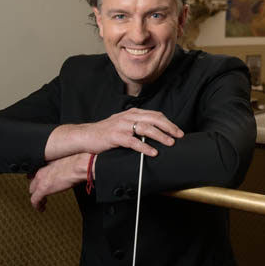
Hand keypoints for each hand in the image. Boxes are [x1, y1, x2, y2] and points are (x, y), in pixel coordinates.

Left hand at [29, 153, 88, 211]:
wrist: (78, 166)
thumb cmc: (76, 164)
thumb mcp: (65, 163)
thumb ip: (60, 168)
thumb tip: (66, 171)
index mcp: (46, 165)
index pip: (34, 174)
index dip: (36, 181)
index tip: (39, 184)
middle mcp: (41, 172)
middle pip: (32, 184)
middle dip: (36, 190)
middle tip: (41, 194)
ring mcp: (40, 181)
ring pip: (32, 192)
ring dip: (37, 198)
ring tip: (42, 203)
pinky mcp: (43, 189)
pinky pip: (35, 200)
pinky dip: (37, 206)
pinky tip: (41, 209)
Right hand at [44, 110, 182, 159]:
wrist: (85, 136)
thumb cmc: (106, 132)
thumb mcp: (123, 124)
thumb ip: (137, 124)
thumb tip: (154, 131)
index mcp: (132, 113)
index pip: (155, 115)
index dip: (168, 122)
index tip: (178, 130)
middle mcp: (128, 117)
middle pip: (154, 119)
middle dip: (169, 127)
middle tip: (179, 136)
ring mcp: (122, 126)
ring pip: (146, 128)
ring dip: (160, 136)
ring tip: (170, 143)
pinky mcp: (115, 137)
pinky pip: (133, 141)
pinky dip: (145, 147)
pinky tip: (153, 152)